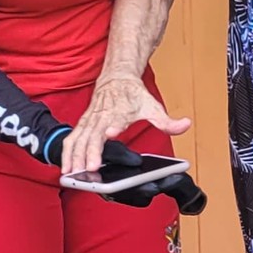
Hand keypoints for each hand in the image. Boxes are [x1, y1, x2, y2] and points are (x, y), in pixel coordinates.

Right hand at [60, 77, 190, 176]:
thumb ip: (167, 121)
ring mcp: (89, 121)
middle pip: (93, 135)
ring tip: (72, 174)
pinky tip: (66, 168)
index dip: (112, 128)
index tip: (109, 134)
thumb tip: (185, 124)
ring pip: (78, 138)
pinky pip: (71, 139)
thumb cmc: (133, 94)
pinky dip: (67, 153)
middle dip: (89, 151)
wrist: (116, 77)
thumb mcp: (153, 106)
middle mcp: (101, 116)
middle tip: (90, 169)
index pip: (114, 120)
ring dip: (74, 156)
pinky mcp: (83, 124)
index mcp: (119, 111)